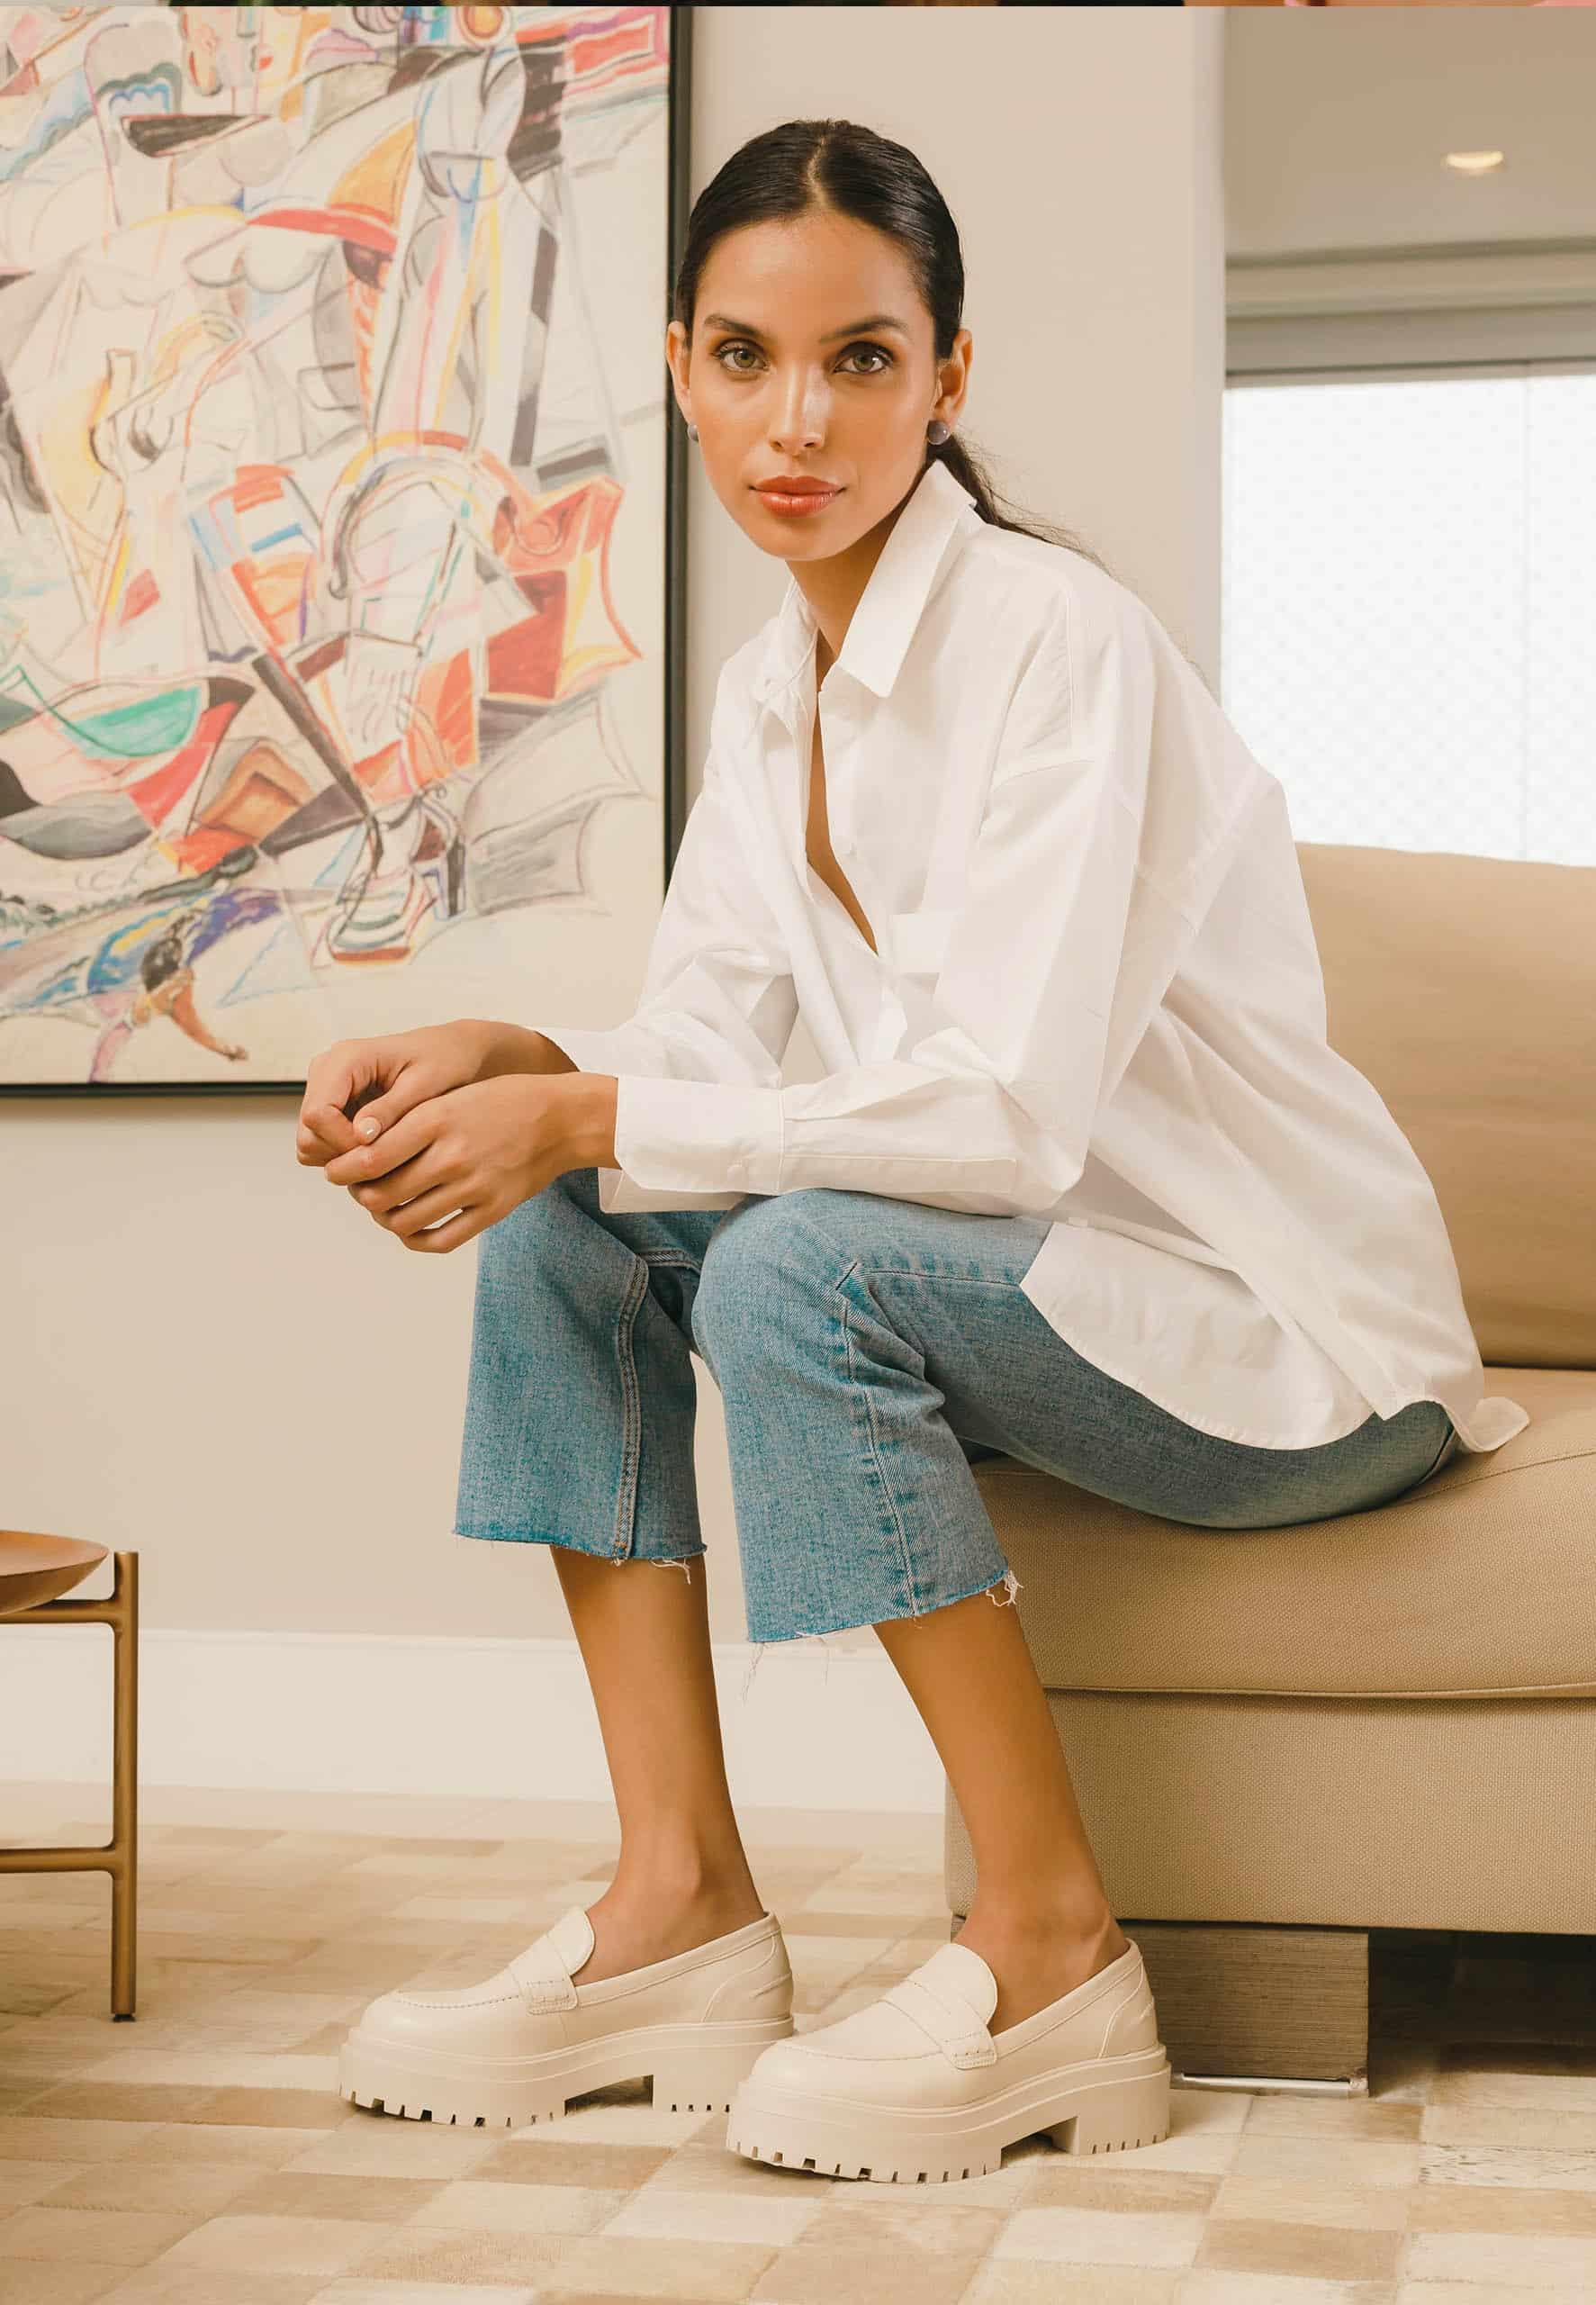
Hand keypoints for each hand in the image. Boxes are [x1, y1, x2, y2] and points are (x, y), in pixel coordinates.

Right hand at [296, 1021, 496, 1168]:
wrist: (450, 1051)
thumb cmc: (444, 1061)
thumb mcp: (425, 1085)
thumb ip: (391, 1109)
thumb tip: (361, 1137)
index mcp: (347, 1058)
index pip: (318, 1114)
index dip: (344, 1143)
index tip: (382, 1151)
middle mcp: (327, 1070)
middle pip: (308, 1132)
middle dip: (343, 1154)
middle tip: (385, 1158)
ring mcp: (326, 1088)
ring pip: (310, 1142)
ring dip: (343, 1158)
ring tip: (385, 1153)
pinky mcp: (333, 1104)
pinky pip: (322, 1142)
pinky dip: (345, 1154)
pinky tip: (380, 1148)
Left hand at [319, 1074, 582, 1253]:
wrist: (560, 1119)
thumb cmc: (500, 1102)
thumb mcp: (450, 1097)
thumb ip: (408, 1122)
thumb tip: (359, 1152)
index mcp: (437, 1118)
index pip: (370, 1157)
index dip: (342, 1170)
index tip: (335, 1171)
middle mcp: (453, 1154)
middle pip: (382, 1193)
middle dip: (360, 1195)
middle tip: (358, 1189)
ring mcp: (474, 1186)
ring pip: (405, 1220)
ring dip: (385, 1218)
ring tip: (384, 1207)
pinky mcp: (493, 1209)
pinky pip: (441, 1239)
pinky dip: (416, 1240)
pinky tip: (410, 1228)